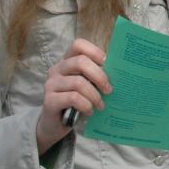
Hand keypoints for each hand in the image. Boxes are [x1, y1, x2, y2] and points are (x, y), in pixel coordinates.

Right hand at [36, 38, 111, 153]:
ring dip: (95, 95)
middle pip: (80, 62)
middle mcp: (57, 69)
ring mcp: (51, 84)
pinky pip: (73, 98)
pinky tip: (90, 111)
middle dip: (100, 76)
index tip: (107, 64)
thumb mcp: (87, 85)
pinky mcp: (49, 100)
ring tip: (101, 105)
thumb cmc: (76, 101)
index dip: (95, 51)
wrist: (56, 123)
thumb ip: (96, 76)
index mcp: (67, 61)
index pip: (78, 44)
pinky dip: (86, 105)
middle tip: (109, 90)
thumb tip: (119, 73)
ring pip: (78, 82)